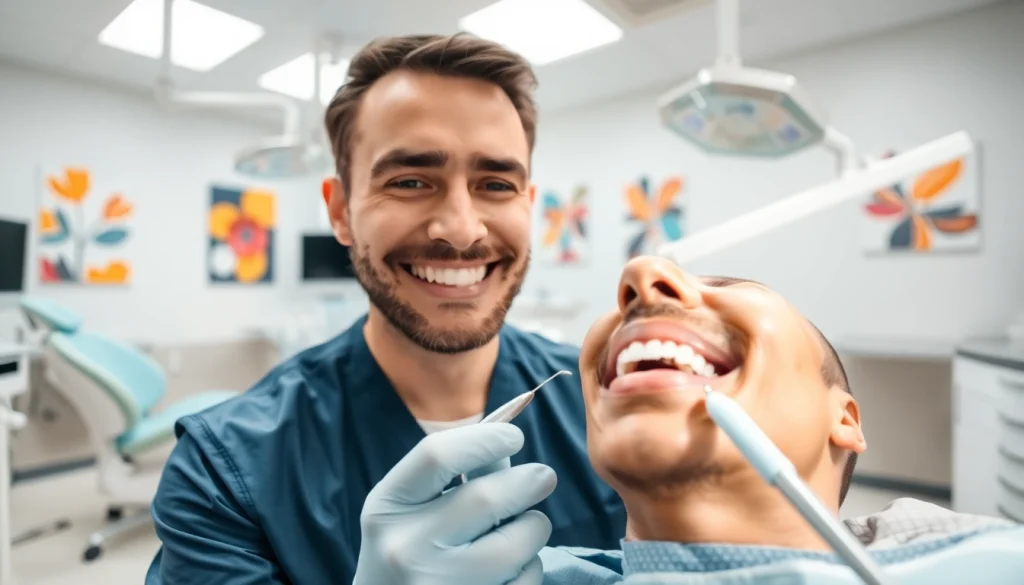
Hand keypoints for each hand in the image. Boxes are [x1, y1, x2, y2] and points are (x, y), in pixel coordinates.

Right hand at [353, 423, 556, 584]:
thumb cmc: (410, 549)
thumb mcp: (413, 508)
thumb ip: (456, 474)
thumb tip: (508, 439)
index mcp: (387, 507)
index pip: (438, 454)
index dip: (486, 439)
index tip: (514, 436)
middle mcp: (405, 548)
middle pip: (488, 497)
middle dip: (529, 481)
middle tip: (544, 477)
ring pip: (517, 542)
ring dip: (533, 527)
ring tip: (524, 528)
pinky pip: (526, 578)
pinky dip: (529, 566)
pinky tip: (509, 569)